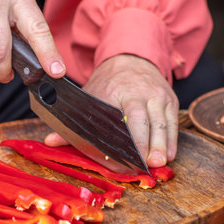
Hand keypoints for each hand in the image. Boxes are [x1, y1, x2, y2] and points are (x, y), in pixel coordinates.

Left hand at [45, 54, 178, 167]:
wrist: (131, 59)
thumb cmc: (107, 84)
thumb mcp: (88, 98)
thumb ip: (71, 123)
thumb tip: (50, 142)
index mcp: (117, 91)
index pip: (123, 117)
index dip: (127, 138)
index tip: (127, 157)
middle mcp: (140, 92)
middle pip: (145, 120)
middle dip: (149, 142)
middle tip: (149, 164)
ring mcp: (158, 95)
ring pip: (163, 121)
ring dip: (163, 144)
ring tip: (161, 163)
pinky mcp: (170, 100)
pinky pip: (173, 121)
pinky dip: (172, 138)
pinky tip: (170, 154)